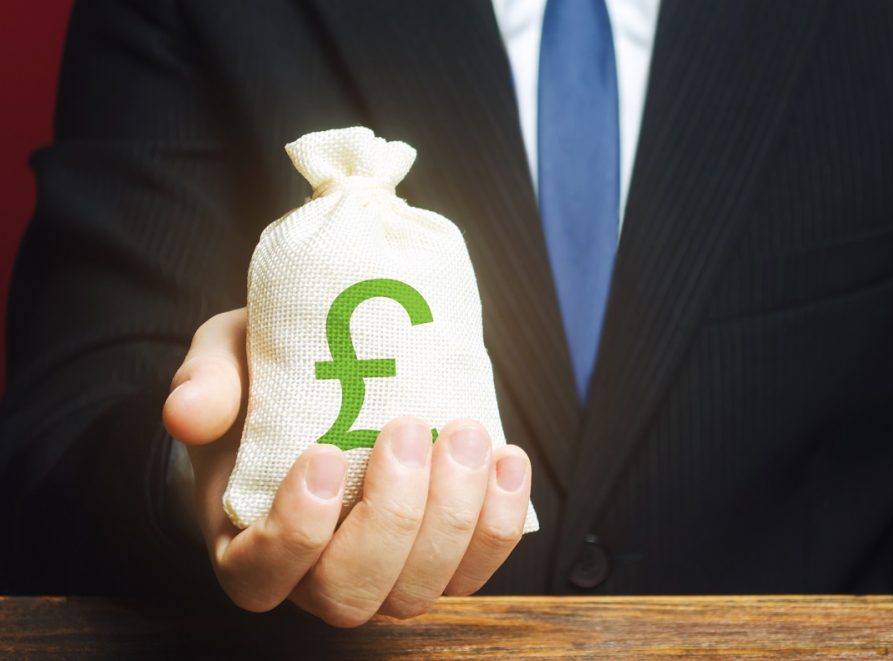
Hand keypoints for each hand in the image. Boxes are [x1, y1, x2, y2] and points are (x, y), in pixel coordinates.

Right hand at [162, 308, 532, 625]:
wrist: (325, 384)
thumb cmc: (265, 383)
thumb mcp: (226, 365)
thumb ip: (206, 382)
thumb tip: (188, 412)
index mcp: (248, 545)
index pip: (260, 575)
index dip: (295, 531)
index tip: (324, 454)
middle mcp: (316, 578)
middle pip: (351, 593)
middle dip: (390, 519)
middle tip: (406, 430)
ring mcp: (385, 575)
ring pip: (420, 590)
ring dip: (454, 516)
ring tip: (465, 433)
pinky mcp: (441, 559)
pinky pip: (477, 567)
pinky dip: (500, 520)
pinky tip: (508, 459)